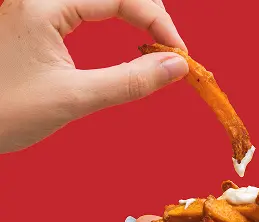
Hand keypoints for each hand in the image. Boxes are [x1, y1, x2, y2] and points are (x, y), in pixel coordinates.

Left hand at [0, 0, 187, 152]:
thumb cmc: (8, 112)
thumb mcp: (75, 98)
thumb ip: (129, 81)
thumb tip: (176, 67)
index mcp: (45, 4)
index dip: (159, 20)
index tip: (180, 52)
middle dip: (150, 15)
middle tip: (172, 51)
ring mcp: (41, 9)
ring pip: (104, 0)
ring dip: (137, 18)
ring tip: (159, 45)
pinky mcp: (41, 24)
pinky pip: (90, 12)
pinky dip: (119, 25)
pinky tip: (132, 41)